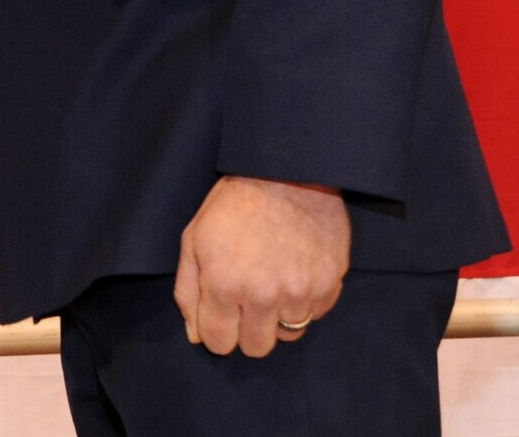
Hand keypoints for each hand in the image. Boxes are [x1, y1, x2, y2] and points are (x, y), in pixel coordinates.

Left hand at [173, 175, 348, 356]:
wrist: (285, 171)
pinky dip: (305, 301)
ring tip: (273, 280)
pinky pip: (315, 314)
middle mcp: (263, 295)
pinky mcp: (329, 284)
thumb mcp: (194, 237)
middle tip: (248, 299)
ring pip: (288, 334)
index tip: (222, 314)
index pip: (219, 343)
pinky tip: (295, 270)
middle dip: (247, 329)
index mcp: (224, 284)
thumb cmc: (234, 203)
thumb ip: (188, 290)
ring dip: (278, 316)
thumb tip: (196, 334)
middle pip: (255, 348)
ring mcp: (300, 292)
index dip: (218, 331)